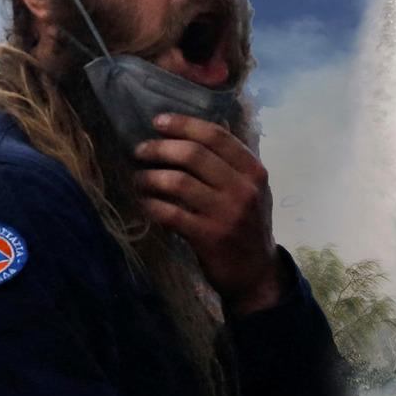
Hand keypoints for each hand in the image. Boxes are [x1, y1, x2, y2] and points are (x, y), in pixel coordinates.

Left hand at [134, 113, 280, 313]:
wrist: (256, 272)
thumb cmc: (248, 225)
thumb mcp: (252, 190)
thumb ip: (231, 163)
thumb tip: (192, 132)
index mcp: (254, 172)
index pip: (217, 136)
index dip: (183, 125)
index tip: (158, 122)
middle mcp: (244, 189)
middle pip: (193, 154)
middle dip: (159, 148)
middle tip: (141, 151)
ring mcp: (227, 214)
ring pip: (177, 182)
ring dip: (149, 177)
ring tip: (138, 178)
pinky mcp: (208, 237)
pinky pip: (170, 213)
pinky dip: (151, 205)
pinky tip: (144, 203)